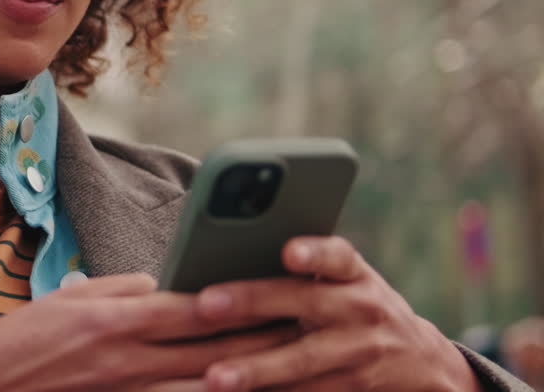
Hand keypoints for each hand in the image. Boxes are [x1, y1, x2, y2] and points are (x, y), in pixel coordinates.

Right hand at [0, 273, 299, 391]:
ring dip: (251, 377)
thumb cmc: (22, 341)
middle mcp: (129, 359)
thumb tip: (164, 284)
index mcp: (115, 319)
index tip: (277, 287)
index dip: (241, 298)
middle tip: (307, 325)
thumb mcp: (69, 298)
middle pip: (212, 348)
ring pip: (206, 387)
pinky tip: (235, 391)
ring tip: (294, 367)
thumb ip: (122, 289)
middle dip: (263, 337)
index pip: (193, 306)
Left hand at [193, 236, 480, 391]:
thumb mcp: (347, 280)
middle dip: (252, 302)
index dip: (315, 253)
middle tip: (206, 304)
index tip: (289, 252)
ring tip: (215, 377)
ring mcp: (359, 353)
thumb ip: (306, 265)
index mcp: (353, 274)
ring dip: (256, 370)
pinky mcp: (352, 389)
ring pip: (302, 361)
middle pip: (304, 303)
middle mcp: (360, 309)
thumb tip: (226, 249)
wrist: (421, 362)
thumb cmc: (355, 306)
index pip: (337, 256)